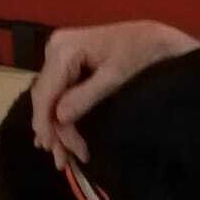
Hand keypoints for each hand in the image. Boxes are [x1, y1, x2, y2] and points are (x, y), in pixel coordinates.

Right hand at [31, 21, 199, 167]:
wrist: (154, 38)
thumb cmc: (140, 53)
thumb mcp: (116, 76)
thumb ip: (86, 96)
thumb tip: (59, 118)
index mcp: (64, 48)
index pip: (46, 92)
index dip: (47, 123)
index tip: (54, 149)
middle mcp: (55, 49)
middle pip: (45, 97)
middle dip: (53, 130)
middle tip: (63, 161)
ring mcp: (59, 55)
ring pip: (49, 98)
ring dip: (55, 127)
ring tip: (63, 157)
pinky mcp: (67, 63)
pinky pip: (58, 92)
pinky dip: (59, 115)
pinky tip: (57, 137)